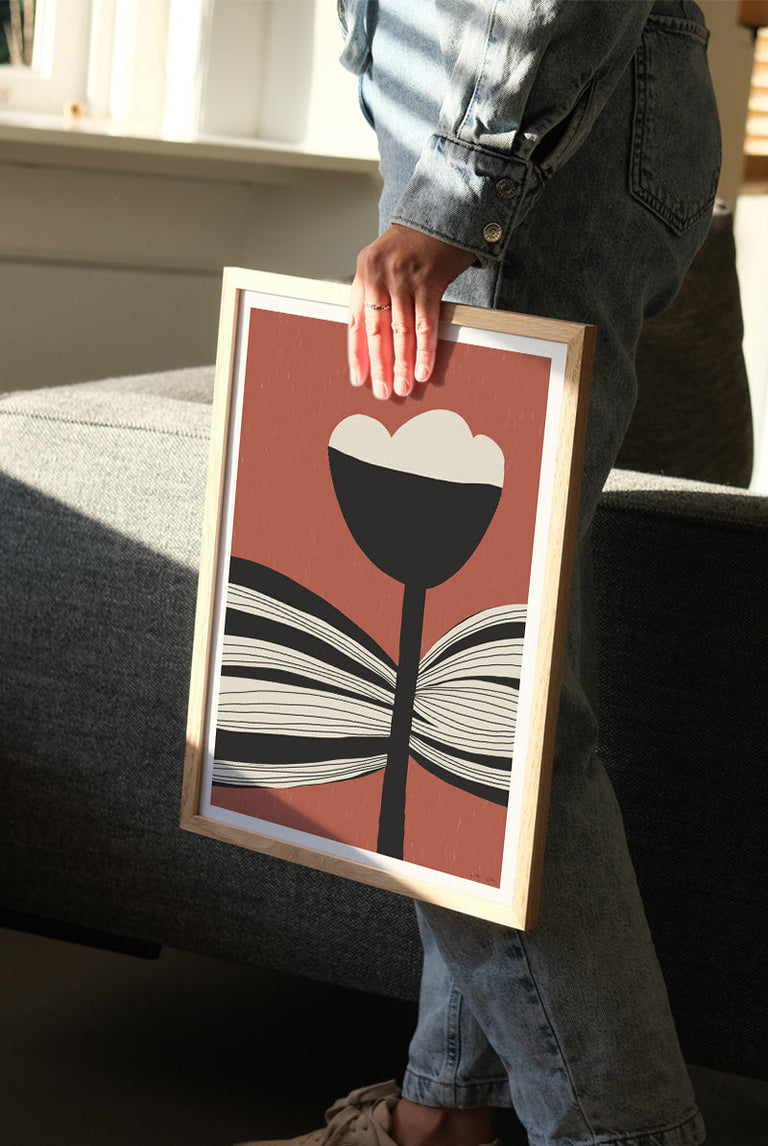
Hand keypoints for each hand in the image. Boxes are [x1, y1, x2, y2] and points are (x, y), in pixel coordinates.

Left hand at [348, 224, 475, 398]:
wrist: (444, 210)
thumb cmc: (416, 243)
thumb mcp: (387, 262)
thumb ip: (378, 294)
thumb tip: (378, 341)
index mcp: (364, 272)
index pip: (356, 321)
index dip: (357, 353)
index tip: (359, 378)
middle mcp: (379, 274)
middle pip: (377, 331)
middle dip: (380, 366)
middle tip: (383, 391)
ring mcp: (404, 277)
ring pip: (401, 332)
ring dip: (403, 364)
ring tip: (404, 387)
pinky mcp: (429, 280)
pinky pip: (426, 324)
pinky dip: (425, 350)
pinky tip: (424, 369)